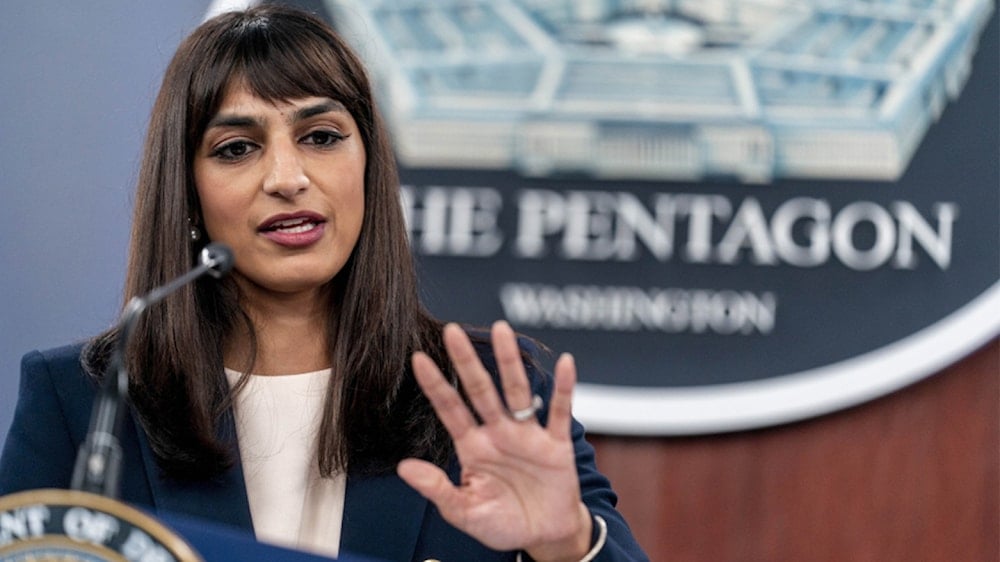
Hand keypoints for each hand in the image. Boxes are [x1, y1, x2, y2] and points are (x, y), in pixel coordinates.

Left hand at [398, 321, 592, 561]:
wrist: (544, 536)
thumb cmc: (503, 523)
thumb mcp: (464, 512)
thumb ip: (437, 489)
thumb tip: (403, 468)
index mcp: (473, 447)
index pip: (450, 409)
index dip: (436, 385)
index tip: (419, 359)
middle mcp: (498, 433)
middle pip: (480, 390)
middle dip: (467, 362)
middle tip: (453, 331)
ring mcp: (527, 435)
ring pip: (516, 391)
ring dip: (509, 362)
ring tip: (502, 330)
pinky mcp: (555, 444)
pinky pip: (560, 411)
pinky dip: (564, 387)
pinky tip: (565, 363)